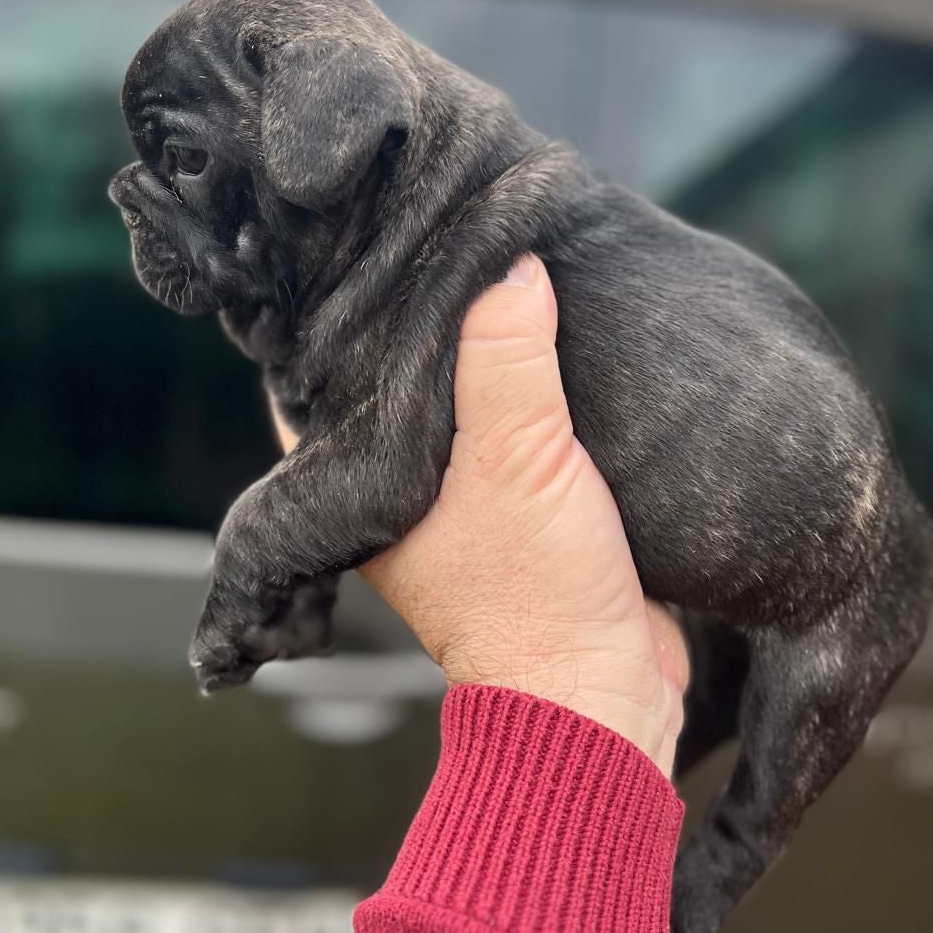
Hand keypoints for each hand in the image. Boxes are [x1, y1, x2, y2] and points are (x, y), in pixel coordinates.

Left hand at [270, 255, 688, 777]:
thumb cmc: (535, 596)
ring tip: (517, 272)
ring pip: (467, 403)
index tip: (376, 244)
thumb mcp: (517, 458)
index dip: (350, 312)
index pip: (328, 373)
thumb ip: (508, 358)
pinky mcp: (525, 513)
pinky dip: (539, 392)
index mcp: (362, 481)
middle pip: (402, 381)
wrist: (604, 696)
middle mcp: (400, 490)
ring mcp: (462, 502)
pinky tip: (566, 343)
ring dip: (493, 354)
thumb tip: (513, 265)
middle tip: (462, 236)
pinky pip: (521, 431)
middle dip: (434, 321)